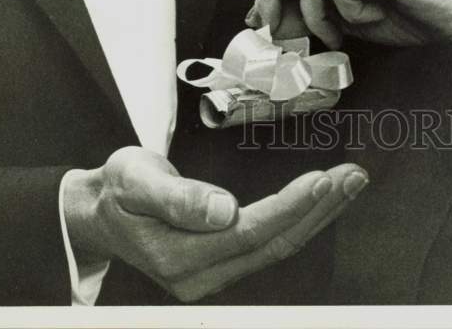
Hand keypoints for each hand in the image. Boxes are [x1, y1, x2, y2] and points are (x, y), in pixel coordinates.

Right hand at [63, 146, 367, 301]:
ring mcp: (213, 274)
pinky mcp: (221, 262)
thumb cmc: (116, 191)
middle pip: (275, 243)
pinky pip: (270, 243)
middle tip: (354, 176)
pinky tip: (321, 200)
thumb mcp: (136, 181)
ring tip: (350, 182)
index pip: (250, 232)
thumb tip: (222, 210)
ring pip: (278, 245)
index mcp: (180, 256)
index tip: (321, 180)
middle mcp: (201, 275)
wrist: (97, 212)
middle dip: (319, 209)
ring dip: (318, 214)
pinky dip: (301, 218)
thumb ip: (178, 197)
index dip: (290, 207)